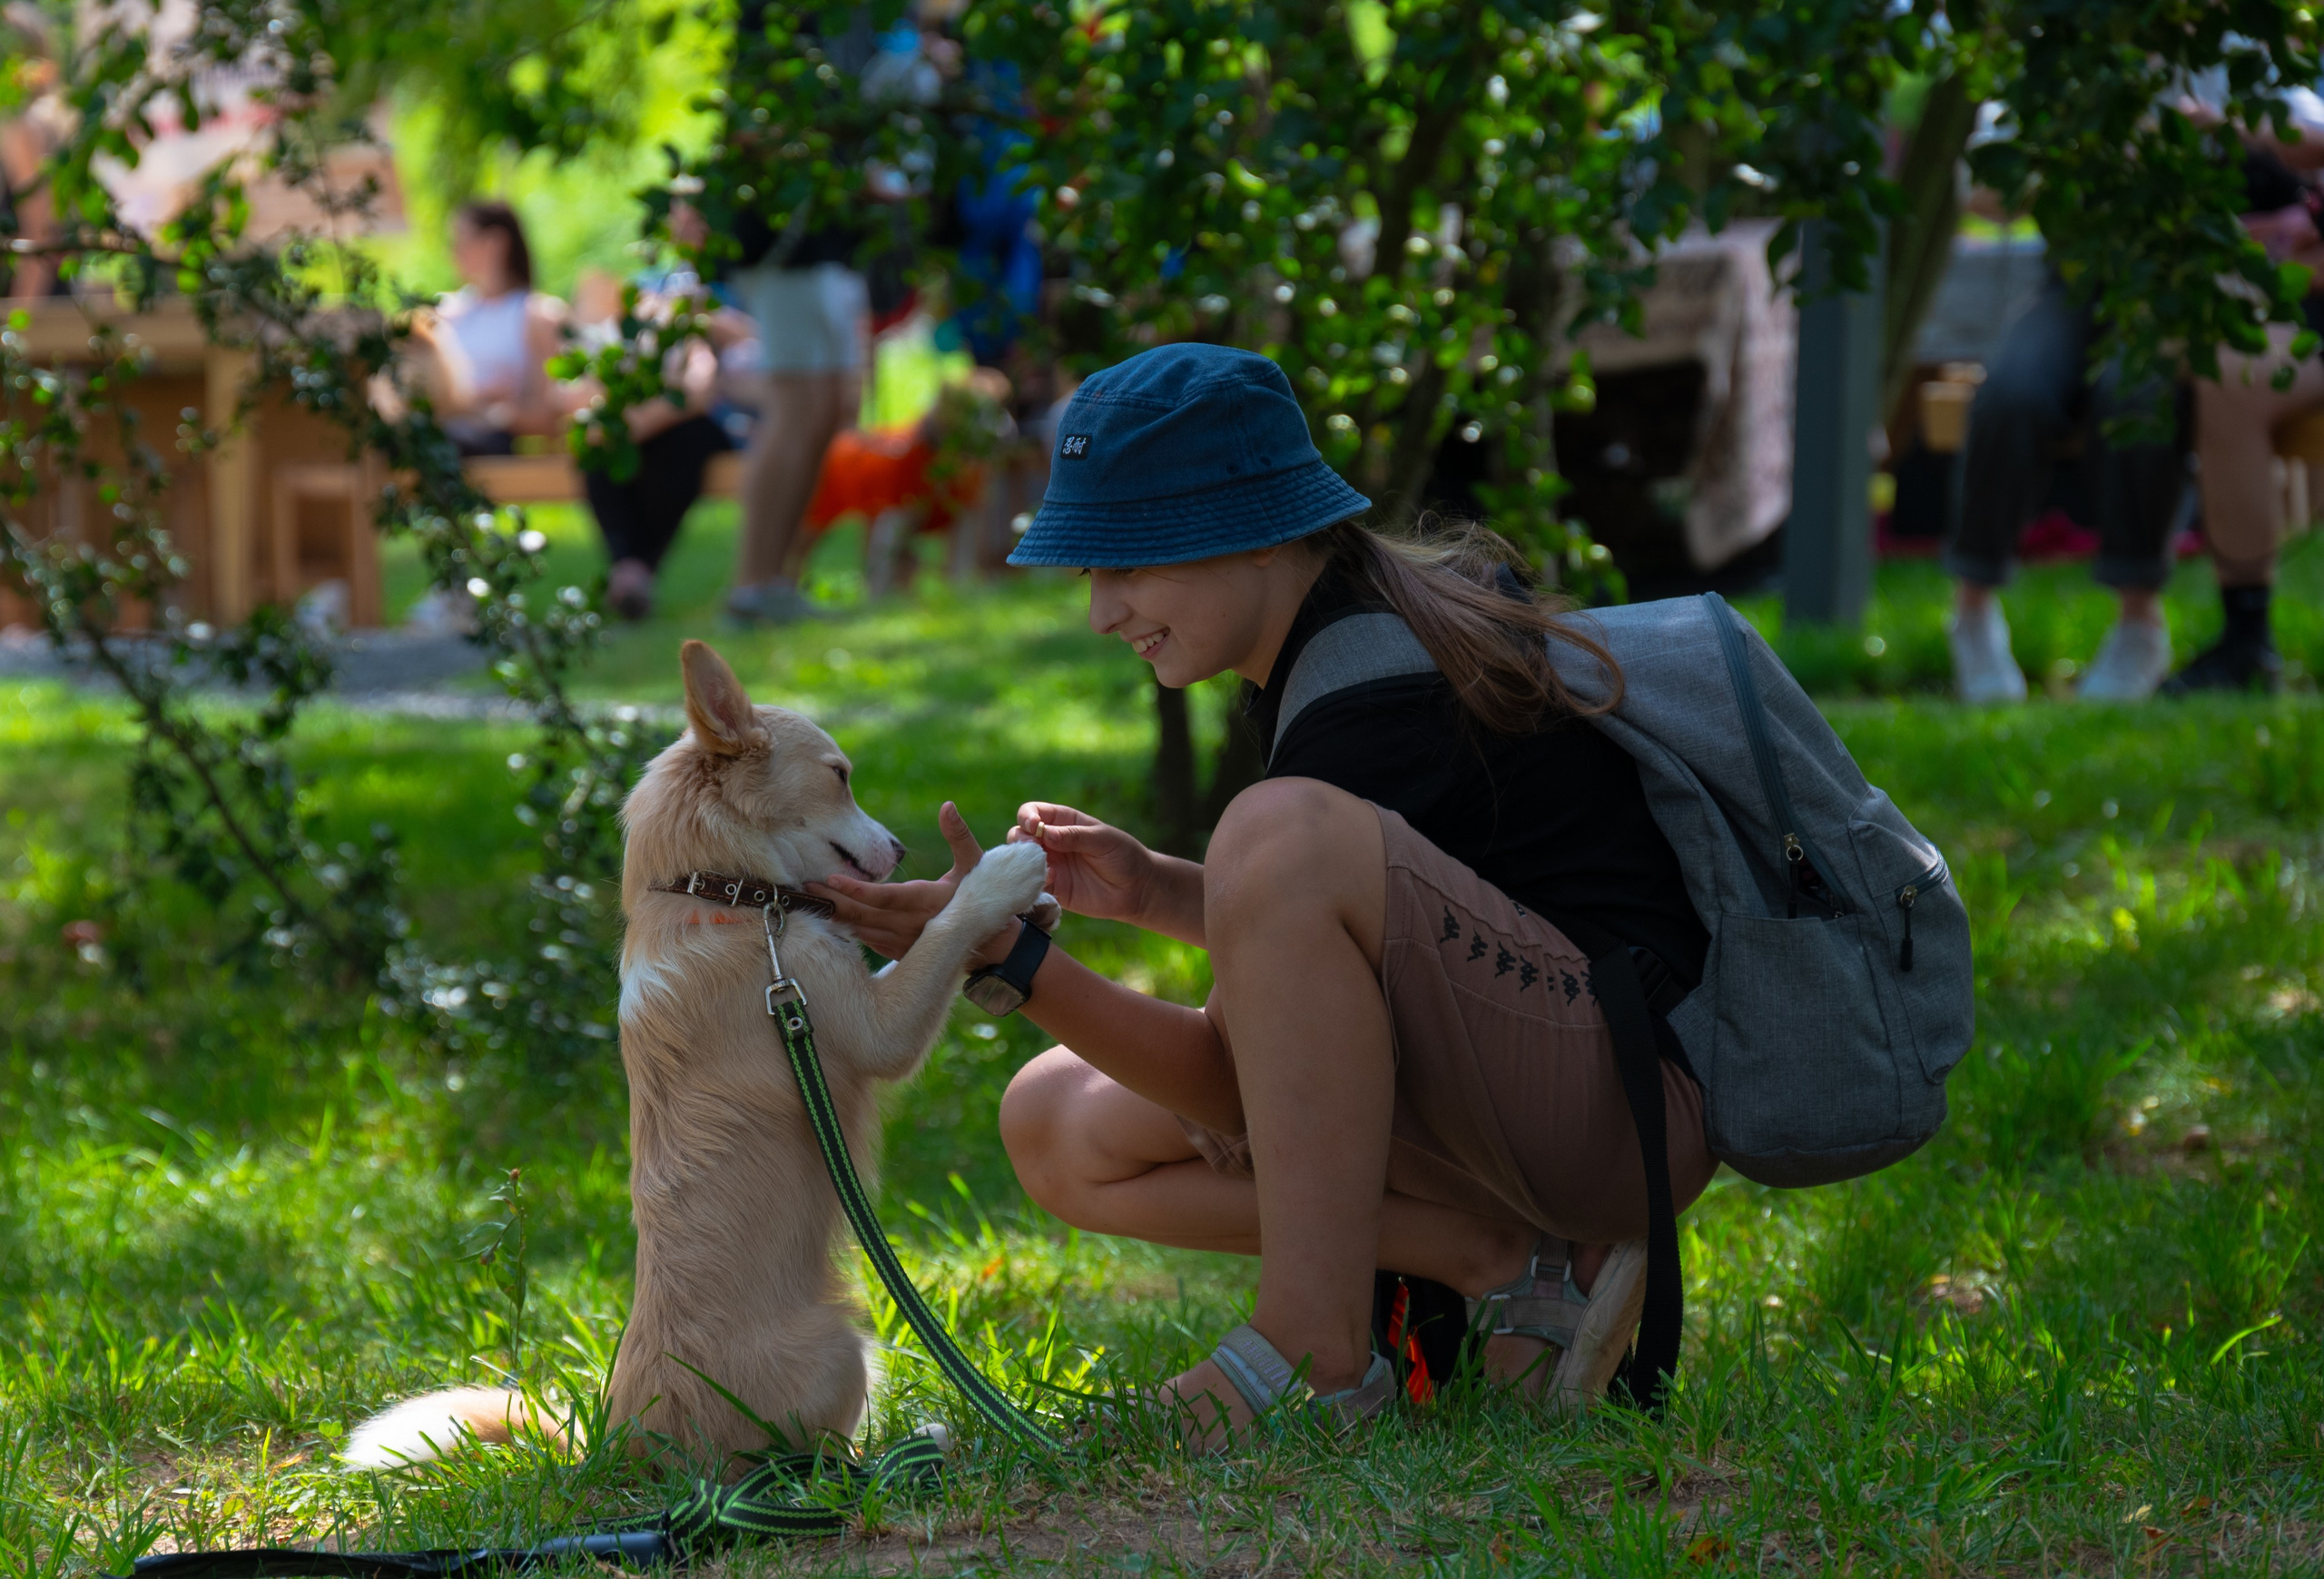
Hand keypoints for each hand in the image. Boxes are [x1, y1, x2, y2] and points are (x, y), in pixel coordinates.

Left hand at [806, 801, 1019, 965]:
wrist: (990, 942)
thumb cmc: (981, 894)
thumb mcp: (975, 863)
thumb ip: (959, 835)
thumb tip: (947, 806)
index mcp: (926, 902)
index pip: (885, 898)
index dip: (857, 891)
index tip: (831, 879)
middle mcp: (912, 926)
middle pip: (863, 916)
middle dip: (832, 902)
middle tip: (803, 888)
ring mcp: (903, 943)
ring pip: (860, 930)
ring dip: (834, 916)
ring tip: (806, 901)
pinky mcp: (898, 952)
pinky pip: (866, 940)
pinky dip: (845, 928)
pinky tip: (826, 916)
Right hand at [1007, 803, 1157, 924]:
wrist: (1137, 888)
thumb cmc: (1123, 855)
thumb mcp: (1102, 839)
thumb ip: (1073, 836)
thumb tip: (1044, 833)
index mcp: (1063, 822)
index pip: (1034, 812)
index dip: (1028, 816)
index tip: (1033, 826)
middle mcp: (1051, 842)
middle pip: (1020, 835)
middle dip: (1021, 839)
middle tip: (1034, 849)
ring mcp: (1051, 865)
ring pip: (1022, 860)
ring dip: (1023, 861)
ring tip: (1042, 866)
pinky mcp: (1053, 888)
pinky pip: (1032, 884)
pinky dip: (1032, 882)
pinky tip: (1049, 880)